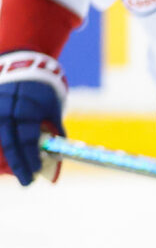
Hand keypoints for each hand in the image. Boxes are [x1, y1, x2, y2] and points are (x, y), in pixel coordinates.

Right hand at [0, 50, 65, 185]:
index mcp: (27, 111)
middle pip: (9, 144)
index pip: (28, 140)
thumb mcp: (52, 107)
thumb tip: (57, 154)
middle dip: (18, 165)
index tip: (35, 174)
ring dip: (2, 158)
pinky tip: (1, 158)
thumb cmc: (42, 88)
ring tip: (8, 173)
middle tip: (26, 182)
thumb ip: (53, 128)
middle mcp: (7, 111)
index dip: (32, 158)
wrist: (22, 64)